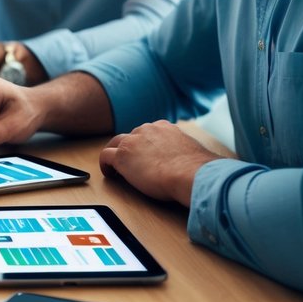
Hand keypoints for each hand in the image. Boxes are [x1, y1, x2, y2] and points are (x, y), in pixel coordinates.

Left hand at [98, 121, 221, 206]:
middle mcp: (147, 130)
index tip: (146, 155)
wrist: (191, 173)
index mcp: (164, 127)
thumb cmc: (197, 168)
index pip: (148, 133)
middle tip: (131, 164)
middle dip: (129, 149)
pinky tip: (110, 174)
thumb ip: (186, 152)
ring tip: (118, 170)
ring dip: (117, 155)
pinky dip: (105, 165)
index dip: (144, 145)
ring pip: (116, 144)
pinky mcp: (122, 156)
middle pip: (130, 137)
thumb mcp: (193, 152)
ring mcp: (133, 141)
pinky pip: (106, 156)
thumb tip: (193, 161)